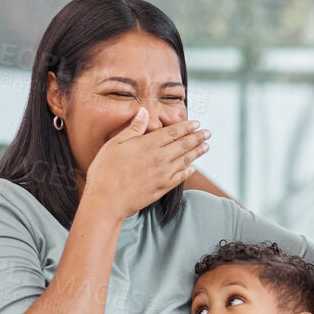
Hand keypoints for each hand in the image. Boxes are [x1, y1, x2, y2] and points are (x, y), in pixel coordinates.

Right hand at [80, 108, 210, 219]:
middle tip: (208, 133)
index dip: (187, 127)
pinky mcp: (162, 188)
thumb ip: (133, 128)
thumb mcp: (116, 144)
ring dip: (197, 152)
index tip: (197, 123)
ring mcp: (163, 175)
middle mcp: (160, 159)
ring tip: (206, 146)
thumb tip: (144, 113)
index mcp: (149, 145)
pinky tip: (192, 168)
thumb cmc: (106, 171)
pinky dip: (188, 171)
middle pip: (184, 145)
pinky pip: (180, 177)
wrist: (107, 200)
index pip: (173, 132)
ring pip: (185, 160)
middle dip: (197, 138)